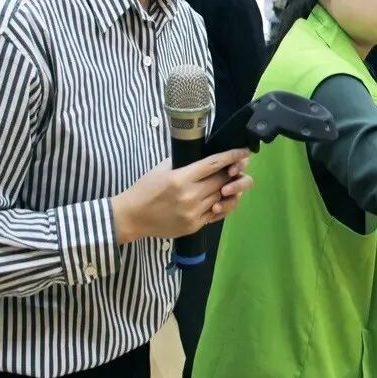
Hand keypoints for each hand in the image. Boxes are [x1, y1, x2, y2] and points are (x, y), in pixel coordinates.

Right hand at [111, 148, 252, 243]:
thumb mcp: (162, 168)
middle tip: (238, 166)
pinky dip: (222, 205)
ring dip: (229, 189)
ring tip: (231, 181)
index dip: (232, 156)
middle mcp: (190, 196)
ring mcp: (193, 213)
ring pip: (222, 197)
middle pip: (222, 181)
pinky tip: (222, 198)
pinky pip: (216, 214)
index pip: (214, 164)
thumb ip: (184, 162)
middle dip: (232, 172)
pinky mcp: (194, 226)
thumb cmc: (145, 189)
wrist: (131, 217)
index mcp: (181, 178)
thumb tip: (205, 155)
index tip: (244, 152)